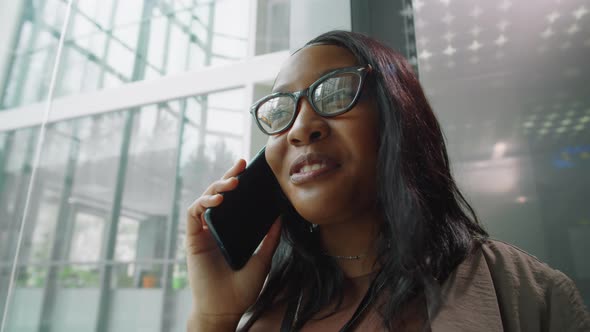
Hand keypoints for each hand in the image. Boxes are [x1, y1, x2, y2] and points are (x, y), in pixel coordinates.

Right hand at [185, 159, 281, 328]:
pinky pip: (194, 214)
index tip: (249, 170)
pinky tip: (218, 201)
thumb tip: (280, 218)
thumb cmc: (241, 289)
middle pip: (218, 195)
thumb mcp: (262, 260)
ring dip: (217, 188)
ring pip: (204, 200)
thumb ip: (269, 240)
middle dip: (228, 177)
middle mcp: (215, 228)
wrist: (225, 309)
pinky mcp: (193, 239)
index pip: (233, 201)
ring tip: (232, 183)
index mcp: (230, 231)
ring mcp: (203, 233)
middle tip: (240, 165)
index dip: (238, 184)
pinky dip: (204, 203)